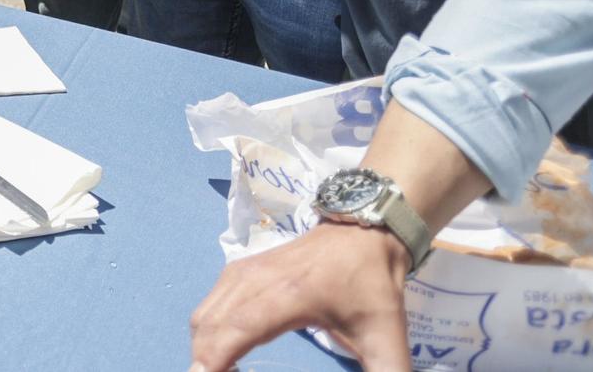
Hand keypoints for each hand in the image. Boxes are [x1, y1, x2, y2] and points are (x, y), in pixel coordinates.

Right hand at [188, 221, 411, 371]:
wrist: (363, 233)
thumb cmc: (372, 287)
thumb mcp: (388, 339)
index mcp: (288, 297)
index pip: (236, 330)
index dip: (213, 360)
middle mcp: (254, 281)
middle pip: (208, 327)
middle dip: (203, 362)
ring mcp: (242, 272)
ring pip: (203, 317)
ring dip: (203, 349)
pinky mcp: (238, 270)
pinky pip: (210, 306)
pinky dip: (208, 333)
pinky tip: (225, 353)